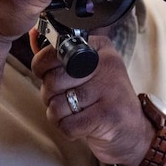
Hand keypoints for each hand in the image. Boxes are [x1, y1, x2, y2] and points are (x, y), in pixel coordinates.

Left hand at [31, 33, 153, 165]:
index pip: (53, 52)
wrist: (133, 132)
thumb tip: (32, 34)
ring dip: (59, 116)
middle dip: (50, 97)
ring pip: (57, 105)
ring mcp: (109, 89)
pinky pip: (67, 125)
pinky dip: (69, 130)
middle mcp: (107, 64)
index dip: (42, 69)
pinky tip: (82, 126)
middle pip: (52, 81)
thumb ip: (59, 57)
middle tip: (67, 101)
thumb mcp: (87, 72)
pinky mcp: (108, 115)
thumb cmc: (104, 100)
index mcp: (100, 48)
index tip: (51, 77)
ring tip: (76, 114)